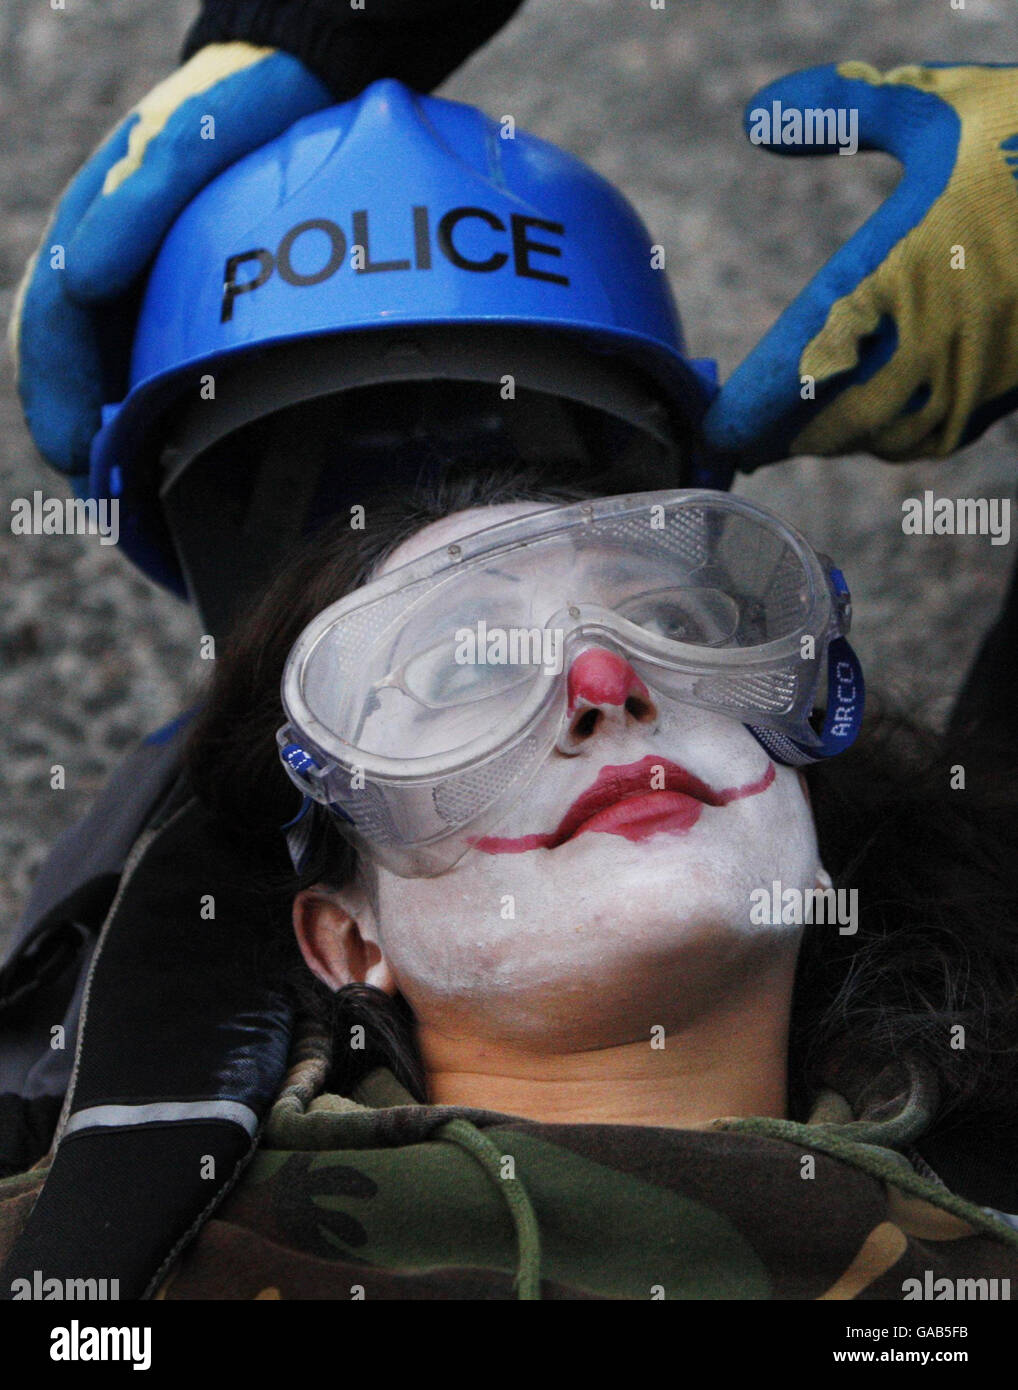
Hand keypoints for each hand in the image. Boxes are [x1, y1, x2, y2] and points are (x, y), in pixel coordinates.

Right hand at [9, 43, 332, 490]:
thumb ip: (135, 201)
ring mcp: (156, 297)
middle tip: (114, 512)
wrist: (296, 89)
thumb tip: (81, 281)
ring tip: (151, 516)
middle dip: (89, 445)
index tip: (74, 456)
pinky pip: (175, 381)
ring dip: (129, 451)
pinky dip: (175, 431)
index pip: (55, 328)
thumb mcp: (183, 140)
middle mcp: (116, 276)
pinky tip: (200, 473)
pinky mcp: (198, 314)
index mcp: (94, 239)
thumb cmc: (236, 112)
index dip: (57, 395)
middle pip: (80, 374)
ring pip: (125, 386)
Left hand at [701, 62, 1017, 468]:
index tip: (719, 433)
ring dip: (839, 440)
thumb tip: (755, 115)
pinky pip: (940, 433)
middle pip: (837, 420)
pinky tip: (878, 423)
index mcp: (903, 268)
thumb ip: (841, 112)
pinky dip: (897, 437)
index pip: (806, 359)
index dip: (757, 406)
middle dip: (789, 435)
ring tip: (802, 434)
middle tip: (749, 440)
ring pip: (888, 436)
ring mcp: (979, 365)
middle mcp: (936, 332)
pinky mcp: (1011, 381)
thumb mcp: (937, 105)